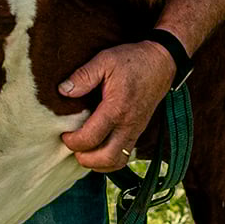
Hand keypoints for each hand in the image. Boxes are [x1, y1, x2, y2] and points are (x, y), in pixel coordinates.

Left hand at [59, 41, 175, 170]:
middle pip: (105, 158)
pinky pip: (125, 156)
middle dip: (85, 159)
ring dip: (98, 163)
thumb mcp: (105, 60)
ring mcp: (136, 131)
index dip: (73, 141)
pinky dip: (110, 160)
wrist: (161, 63)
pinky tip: (98, 151)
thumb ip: (84, 76)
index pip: (91, 138)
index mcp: (116, 109)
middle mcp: (128, 125)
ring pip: (117, 162)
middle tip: (72, 146)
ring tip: (83, 152)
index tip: (63, 134)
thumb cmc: (132, 60)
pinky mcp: (139, 132)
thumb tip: (63, 91)